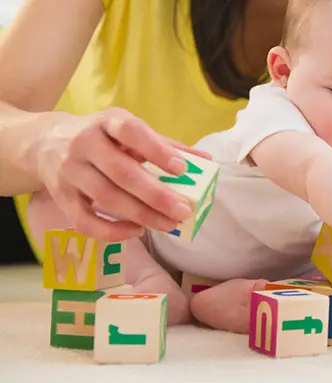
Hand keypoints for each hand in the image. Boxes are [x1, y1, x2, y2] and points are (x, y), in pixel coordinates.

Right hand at [32, 107, 211, 241]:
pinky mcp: (60, 197)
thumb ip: (165, 145)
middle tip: (183, 211)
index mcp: (106, 122)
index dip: (157, 150)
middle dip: (155, 195)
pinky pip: (84, 220)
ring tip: (169, 224)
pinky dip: (112, 231)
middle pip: (121, 173)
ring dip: (141, 215)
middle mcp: (84, 144)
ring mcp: (69, 171)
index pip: (131, 132)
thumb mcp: (128, 131)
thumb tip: (206, 160)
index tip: (182, 168)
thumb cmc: (102, 138)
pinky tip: (137, 231)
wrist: (44, 142)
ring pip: (106, 198)